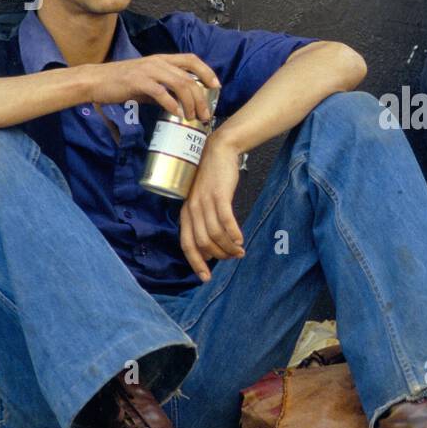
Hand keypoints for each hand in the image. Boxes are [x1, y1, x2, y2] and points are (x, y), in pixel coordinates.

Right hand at [79, 54, 219, 120]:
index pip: (191, 59)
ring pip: (179, 84)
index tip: (216, 87)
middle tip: (205, 115)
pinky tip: (176, 114)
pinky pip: (161, 93)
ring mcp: (148, 71)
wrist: (96, 80)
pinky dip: (172, 104)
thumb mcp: (147, 82)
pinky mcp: (138, 81)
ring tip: (192, 117)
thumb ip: (165, 89)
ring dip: (190, 103)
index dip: (207, 72)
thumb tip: (181, 103)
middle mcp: (158, 62)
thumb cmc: (121, 82)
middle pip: (189, 77)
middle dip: (202, 97)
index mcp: (162, 59)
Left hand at [179, 136, 244, 280]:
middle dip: (218, 256)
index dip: (196, 263)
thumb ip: (203, 222)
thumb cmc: (213, 178)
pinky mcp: (219, 195)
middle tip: (233, 259)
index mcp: (186, 213)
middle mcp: (192, 209)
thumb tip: (210, 248)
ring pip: (214, 234)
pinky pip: (225, 220)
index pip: (186, 245)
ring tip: (240, 251)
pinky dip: (233, 233)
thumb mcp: (202, 201)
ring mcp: (204, 202)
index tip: (206, 277)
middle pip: (202, 243)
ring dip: (228, 247)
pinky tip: (240, 239)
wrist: (218, 150)